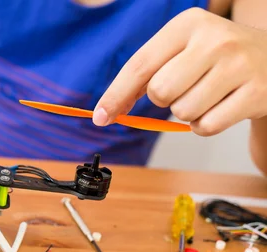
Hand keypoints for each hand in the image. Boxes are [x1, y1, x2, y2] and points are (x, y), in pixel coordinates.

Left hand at [93, 8, 266, 135]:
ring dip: (188, 113)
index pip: (140, 65)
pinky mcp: (255, 93)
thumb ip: (146, 73)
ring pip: (182, 112)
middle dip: (165, 99)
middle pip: (160, 92)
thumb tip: (108, 110)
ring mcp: (238, 66)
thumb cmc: (217, 58)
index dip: (116, 95)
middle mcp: (215, 40)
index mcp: (189, 24)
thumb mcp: (183, 49)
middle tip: (186, 87)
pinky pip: (205, 127)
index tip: (100, 117)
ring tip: (209, 94)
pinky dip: (206, 125)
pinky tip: (221, 105)